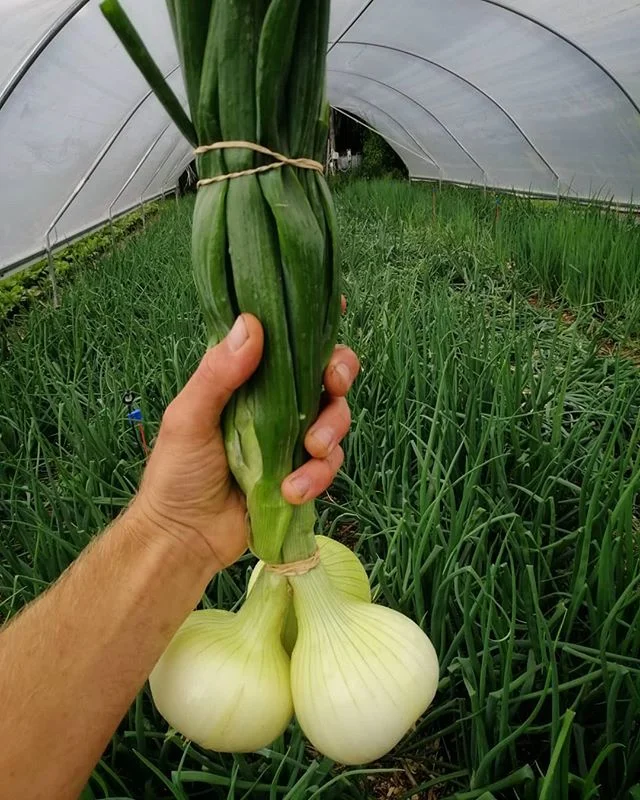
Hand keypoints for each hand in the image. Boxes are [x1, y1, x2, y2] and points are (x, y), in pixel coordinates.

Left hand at [132, 313, 359, 572]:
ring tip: (311, 450)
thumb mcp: (188, 417)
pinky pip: (329, 464)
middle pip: (326, 374)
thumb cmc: (176, 472)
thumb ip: (218, 373)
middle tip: (335, 384)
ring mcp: (291, 438)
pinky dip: (318, 475)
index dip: (314, 323)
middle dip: (340, 375)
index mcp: (247, 379)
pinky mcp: (302, 473)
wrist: (184, 538)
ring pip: (336, 418)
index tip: (339, 307)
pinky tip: (293, 490)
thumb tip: (251, 323)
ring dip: (331, 432)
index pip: (285, 341)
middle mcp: (276, 403)